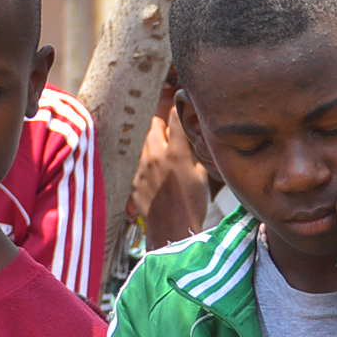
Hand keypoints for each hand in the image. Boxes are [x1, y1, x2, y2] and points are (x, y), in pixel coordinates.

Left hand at [130, 105, 213, 247]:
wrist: (172, 232)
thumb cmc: (193, 207)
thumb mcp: (203, 177)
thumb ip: (197, 154)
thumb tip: (197, 140)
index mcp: (176, 152)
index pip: (173, 118)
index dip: (178, 108)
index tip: (181, 105)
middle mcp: (155, 155)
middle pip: (152, 123)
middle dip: (160, 120)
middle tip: (167, 122)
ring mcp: (141, 166)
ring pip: (142, 140)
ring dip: (150, 137)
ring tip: (159, 141)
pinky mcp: (133, 179)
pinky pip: (136, 159)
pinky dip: (144, 157)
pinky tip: (152, 164)